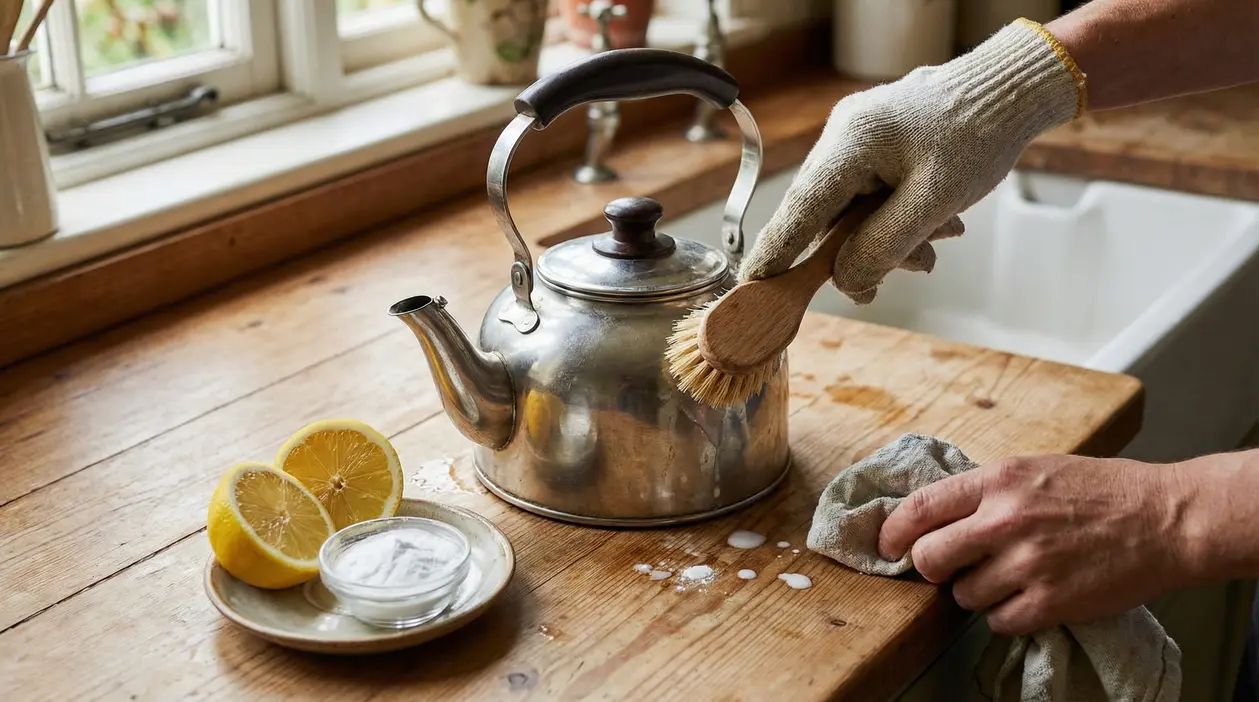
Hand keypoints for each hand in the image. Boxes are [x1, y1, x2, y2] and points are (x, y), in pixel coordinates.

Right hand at [740, 20, 1082, 303]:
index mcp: (851, 144)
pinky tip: (931, 227)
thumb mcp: (934, 203)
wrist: (1009, 93)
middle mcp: (843, 138)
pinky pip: (867, 194)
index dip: (776, 252)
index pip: (799, 210)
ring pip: (849, 209)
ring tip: (929, 250)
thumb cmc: (979, 135)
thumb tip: (845, 281)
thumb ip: (884, 246)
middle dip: (857, 252)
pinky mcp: (873, 144)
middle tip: (885, 284)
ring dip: (885, 238)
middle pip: (825, 215)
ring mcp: (856, 139)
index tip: (755, 284)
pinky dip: (893, 218)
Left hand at [877, 454, 1196, 635]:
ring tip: (1007, 577)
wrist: (1165, 519)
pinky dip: (1006, 616)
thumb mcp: (1034, 469)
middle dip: (931, 567)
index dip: (893, 531)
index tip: (887, 545)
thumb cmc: (1102, 490)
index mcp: (999, 480)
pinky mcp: (1050, 601)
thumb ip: (986, 490)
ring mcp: (1027, 563)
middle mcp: (1005, 520)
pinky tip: (1027, 597)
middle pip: (929, 557)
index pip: (920, 507)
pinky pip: (998, 622)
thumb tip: (935, 513)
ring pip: (963, 595)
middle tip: (948, 567)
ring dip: (975, 592)